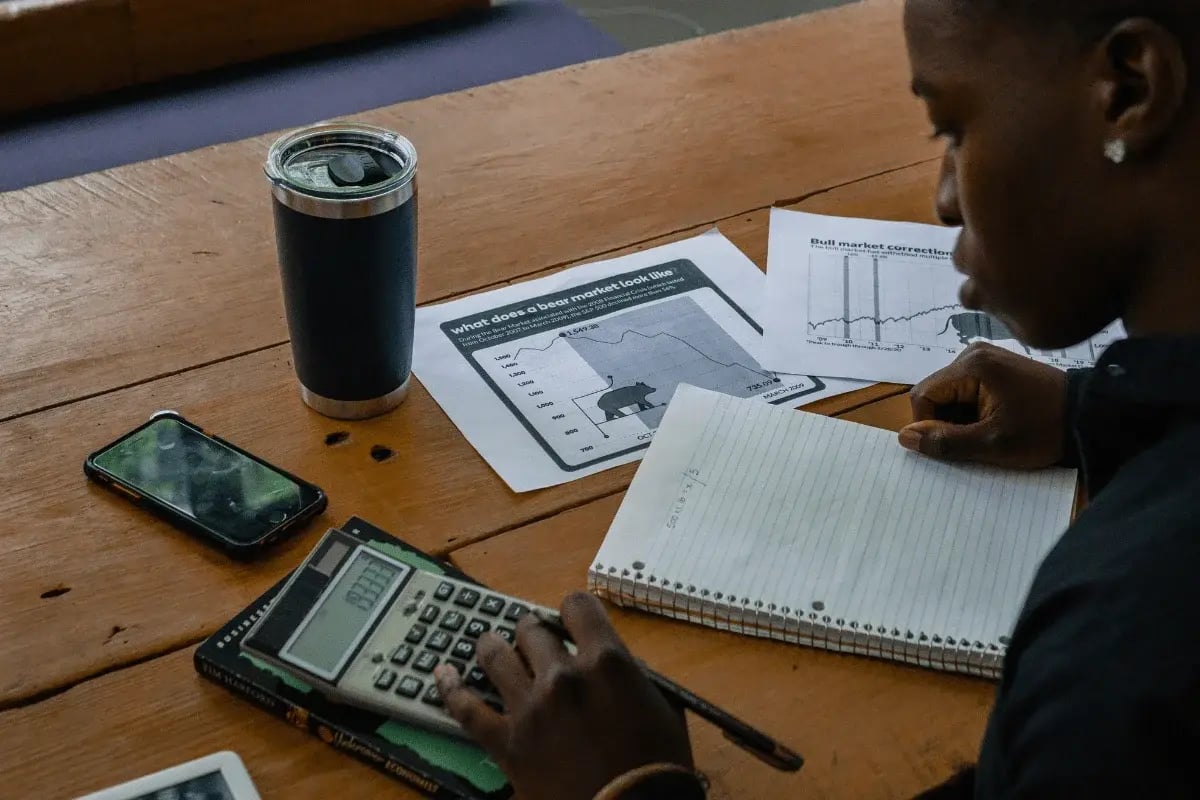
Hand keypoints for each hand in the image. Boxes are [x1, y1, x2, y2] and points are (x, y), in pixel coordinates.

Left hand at [434, 592, 693, 799]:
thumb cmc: (657, 766)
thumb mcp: (662, 708)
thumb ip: (633, 676)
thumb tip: (613, 662)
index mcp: (606, 661)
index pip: (577, 605)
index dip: (573, 611)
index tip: (571, 622)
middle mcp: (563, 675)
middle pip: (532, 628)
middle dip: (534, 632)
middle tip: (535, 642)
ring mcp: (529, 707)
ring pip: (495, 655)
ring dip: (493, 645)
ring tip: (490, 643)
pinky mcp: (506, 742)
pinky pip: (466, 708)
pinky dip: (449, 687)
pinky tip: (441, 672)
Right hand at [898, 342, 1067, 467]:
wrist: (1089, 416)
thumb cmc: (1042, 430)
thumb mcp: (992, 444)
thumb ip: (945, 441)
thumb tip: (905, 438)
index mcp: (971, 365)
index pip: (923, 395)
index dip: (928, 424)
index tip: (952, 445)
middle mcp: (973, 353)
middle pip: (936, 392)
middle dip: (946, 421)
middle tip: (975, 440)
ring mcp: (986, 357)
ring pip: (950, 393)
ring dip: (959, 418)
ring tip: (988, 431)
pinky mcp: (996, 365)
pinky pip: (967, 389)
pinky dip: (972, 409)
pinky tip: (994, 420)